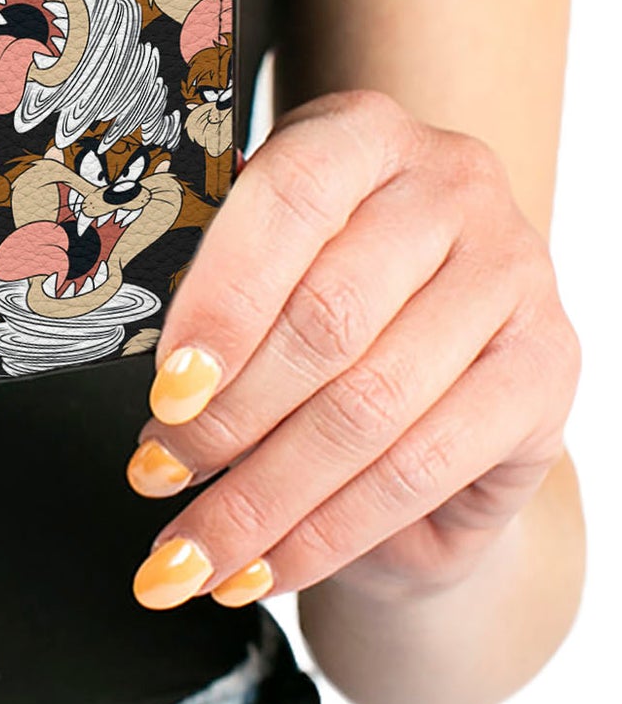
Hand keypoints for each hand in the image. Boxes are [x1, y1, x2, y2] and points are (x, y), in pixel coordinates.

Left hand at [123, 89, 577, 609]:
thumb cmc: (317, 312)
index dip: (219, 307)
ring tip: (191, 555)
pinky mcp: (547, 368)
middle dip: (225, 422)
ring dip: (263, 498)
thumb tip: (158, 404)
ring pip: (368, 408)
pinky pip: (420, 468)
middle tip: (156, 481)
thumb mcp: (257, 283)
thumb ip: (214, 312)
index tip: (164, 395)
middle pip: (326, 321)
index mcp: (359, 135)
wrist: (435, 380)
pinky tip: (263, 569)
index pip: (286, 206)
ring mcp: (514, 273)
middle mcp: (450, 186)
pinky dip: (327, 533)